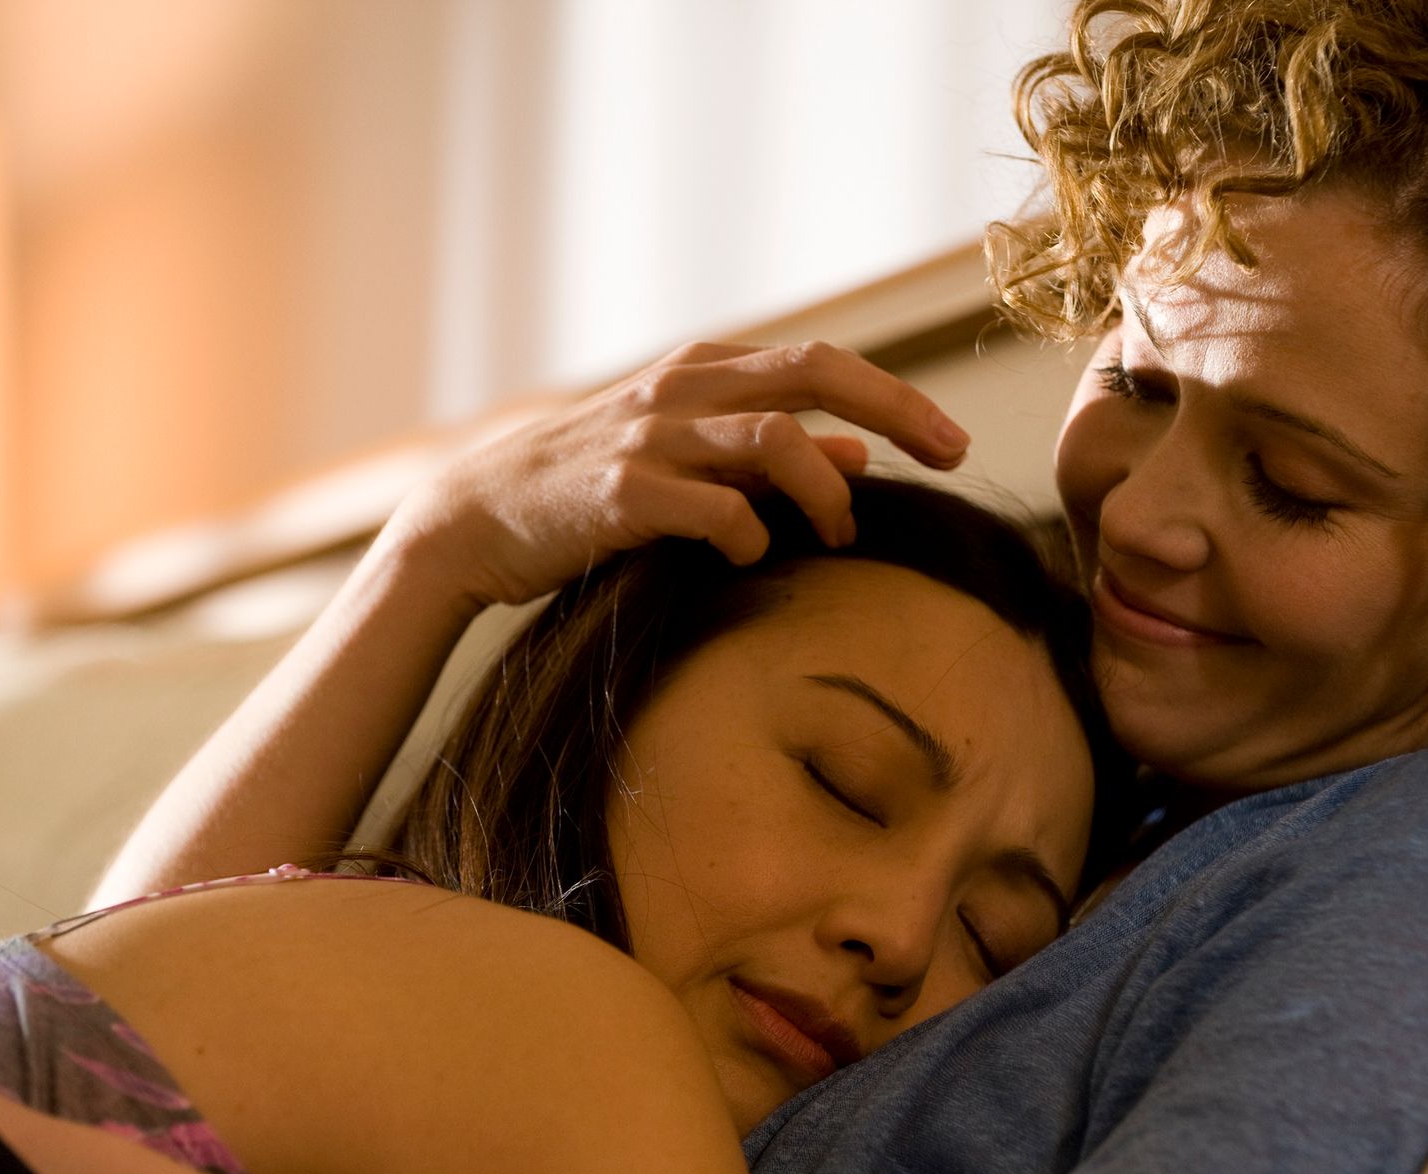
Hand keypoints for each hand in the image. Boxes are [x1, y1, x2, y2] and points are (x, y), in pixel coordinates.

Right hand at [380, 341, 971, 606]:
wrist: (474, 519)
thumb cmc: (589, 492)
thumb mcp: (685, 457)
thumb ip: (768, 453)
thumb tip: (856, 453)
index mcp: (703, 371)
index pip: (824, 362)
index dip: (897, 398)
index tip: (952, 442)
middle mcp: (683, 389)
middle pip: (817, 373)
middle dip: (897, 411)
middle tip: (951, 456)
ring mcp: (651, 438)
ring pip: (775, 438)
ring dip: (827, 489)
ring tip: (841, 535)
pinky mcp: (620, 494)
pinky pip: (714, 509)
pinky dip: (751, 534)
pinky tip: (753, 556)